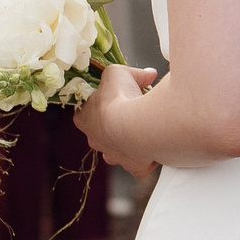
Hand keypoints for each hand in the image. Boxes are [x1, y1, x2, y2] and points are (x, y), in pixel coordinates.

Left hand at [73, 64, 160, 179]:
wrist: (136, 126)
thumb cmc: (120, 99)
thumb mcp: (118, 73)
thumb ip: (131, 72)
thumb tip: (147, 74)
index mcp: (84, 118)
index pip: (88, 112)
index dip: (103, 103)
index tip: (119, 96)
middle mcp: (95, 140)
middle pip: (104, 133)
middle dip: (117, 124)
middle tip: (135, 111)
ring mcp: (114, 156)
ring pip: (119, 151)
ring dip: (130, 142)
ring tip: (146, 129)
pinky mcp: (133, 167)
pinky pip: (139, 165)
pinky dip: (147, 158)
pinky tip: (156, 147)